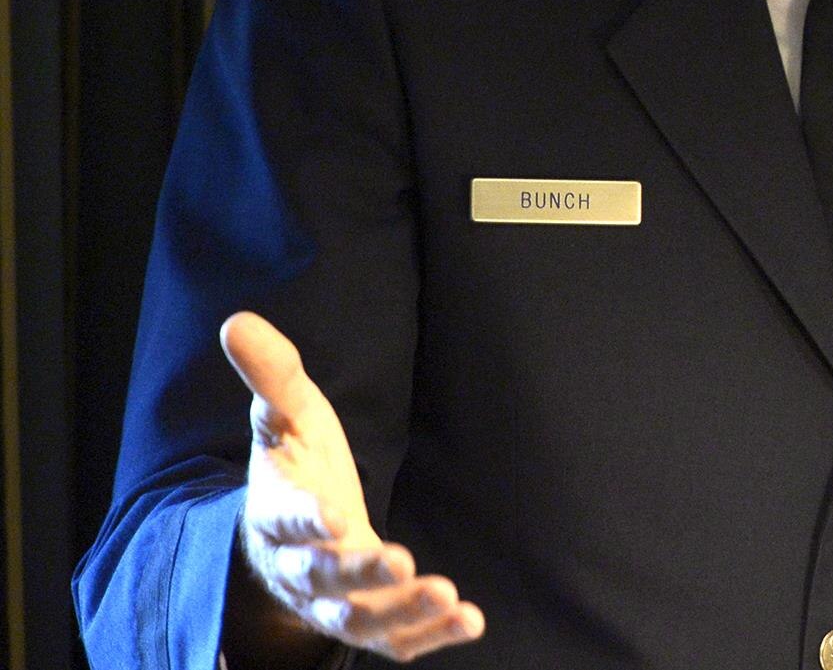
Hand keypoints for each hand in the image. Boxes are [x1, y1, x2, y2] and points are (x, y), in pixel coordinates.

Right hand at [220, 312, 484, 661]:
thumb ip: (270, 375)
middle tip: (402, 563)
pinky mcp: (365, 619)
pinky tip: (470, 620)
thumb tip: (236, 320)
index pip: (285, 520)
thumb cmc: (294, 467)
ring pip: (359, 620)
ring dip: (402, 613)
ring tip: (448, 597)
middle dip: (361, 574)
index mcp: (277, 513)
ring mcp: (332, 600)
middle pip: (324, 579)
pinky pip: (392, 640)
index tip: (333, 514)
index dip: (306, 519)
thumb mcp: (285, 418)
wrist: (286, 537)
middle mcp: (301, 565)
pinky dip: (428, 637)